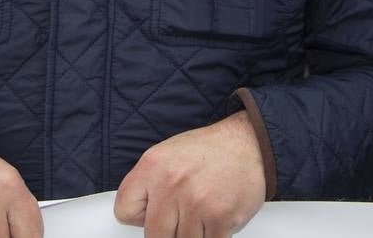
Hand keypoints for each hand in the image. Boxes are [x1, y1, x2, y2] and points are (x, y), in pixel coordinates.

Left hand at [114, 112, 266, 237]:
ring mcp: (195, 202)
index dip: (139, 217)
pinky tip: (214, 218)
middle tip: (181, 218)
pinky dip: (210, 236)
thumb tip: (139, 216)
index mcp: (153, 166)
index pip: (124, 211)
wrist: (248, 144)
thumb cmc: (208, 151)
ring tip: (200, 213)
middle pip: (153, 235)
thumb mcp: (167, 155)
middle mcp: (171, 183)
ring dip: (192, 233)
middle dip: (167, 231)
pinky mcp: (220, 218)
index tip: (151, 215)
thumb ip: (148, 185)